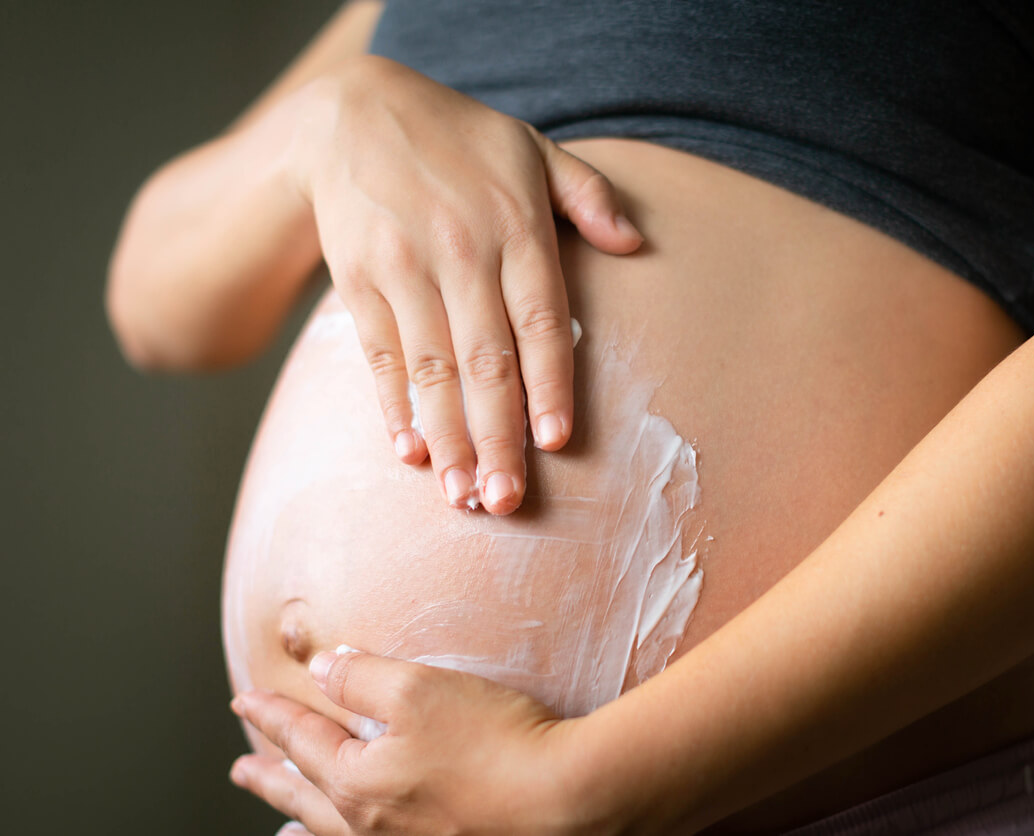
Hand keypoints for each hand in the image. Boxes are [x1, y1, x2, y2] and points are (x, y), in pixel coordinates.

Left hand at [228, 650, 618, 834]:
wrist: (566, 799)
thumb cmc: (495, 743)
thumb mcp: (419, 689)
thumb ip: (362, 676)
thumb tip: (323, 668)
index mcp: (358, 783)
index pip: (302, 741)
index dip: (272, 717)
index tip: (245, 702)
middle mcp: (372, 826)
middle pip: (305, 796)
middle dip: (271, 778)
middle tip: (242, 769)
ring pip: (332, 833)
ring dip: (299, 819)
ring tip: (279, 823)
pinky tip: (357, 835)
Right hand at [289, 55, 642, 513]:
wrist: (350, 113)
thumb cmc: (460, 140)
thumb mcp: (534, 147)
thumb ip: (589, 195)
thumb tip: (635, 242)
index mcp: (514, 229)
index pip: (539, 322)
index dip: (547, 385)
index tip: (554, 442)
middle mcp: (460, 254)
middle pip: (484, 361)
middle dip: (497, 437)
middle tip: (508, 500)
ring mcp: (404, 269)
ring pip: (431, 368)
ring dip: (447, 437)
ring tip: (463, 495)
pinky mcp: (358, 281)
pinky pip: (379, 354)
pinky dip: (394, 406)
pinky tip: (409, 451)